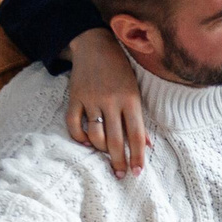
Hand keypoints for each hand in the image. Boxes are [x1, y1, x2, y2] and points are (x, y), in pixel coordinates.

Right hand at [66, 29, 149, 176]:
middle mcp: (111, 101)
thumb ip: (139, 119)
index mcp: (131, 100)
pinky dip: (78, 136)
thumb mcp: (134, 92)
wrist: (96, 46)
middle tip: (119, 175)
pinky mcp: (74, 97)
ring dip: (100, 150)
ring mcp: (91, 99)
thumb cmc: (120, 72)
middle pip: (115, 140)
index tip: (137, 172)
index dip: (137, 156)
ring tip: (105, 154)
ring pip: (95, 135)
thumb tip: (148, 146)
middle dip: (118, 161)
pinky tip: (85, 142)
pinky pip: (73, 124)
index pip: (136, 135)